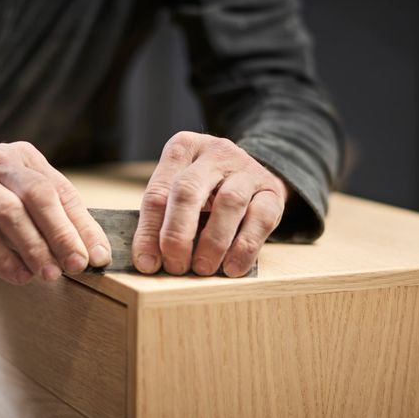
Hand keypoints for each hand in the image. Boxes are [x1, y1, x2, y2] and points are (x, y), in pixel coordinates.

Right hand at [0, 141, 110, 284]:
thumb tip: (94, 254)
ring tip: (49, 275)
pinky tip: (19, 276)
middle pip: (37, 195)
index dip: (83, 225)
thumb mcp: (23, 202)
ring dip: (33, 247)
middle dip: (61, 233)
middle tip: (77, 265)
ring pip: (8, 212)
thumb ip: (56, 220)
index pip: (61, 191)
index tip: (99, 256)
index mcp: (24, 157)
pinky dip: (1, 258)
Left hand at [132, 131, 288, 277]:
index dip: (149, 231)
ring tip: (202, 269)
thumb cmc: (206, 192)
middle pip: (188, 190)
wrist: (251, 178)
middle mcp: (214, 152)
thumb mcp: (180, 193)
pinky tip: (232, 268)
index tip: (147, 264)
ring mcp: (246, 169)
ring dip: (213, 242)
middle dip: (178, 233)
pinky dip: (244, 248)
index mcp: (182, 148)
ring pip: (229, 202)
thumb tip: (149, 261)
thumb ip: (163, 219)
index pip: (158, 191)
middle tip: (174, 266)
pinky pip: (260, 219)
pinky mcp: (272, 190)